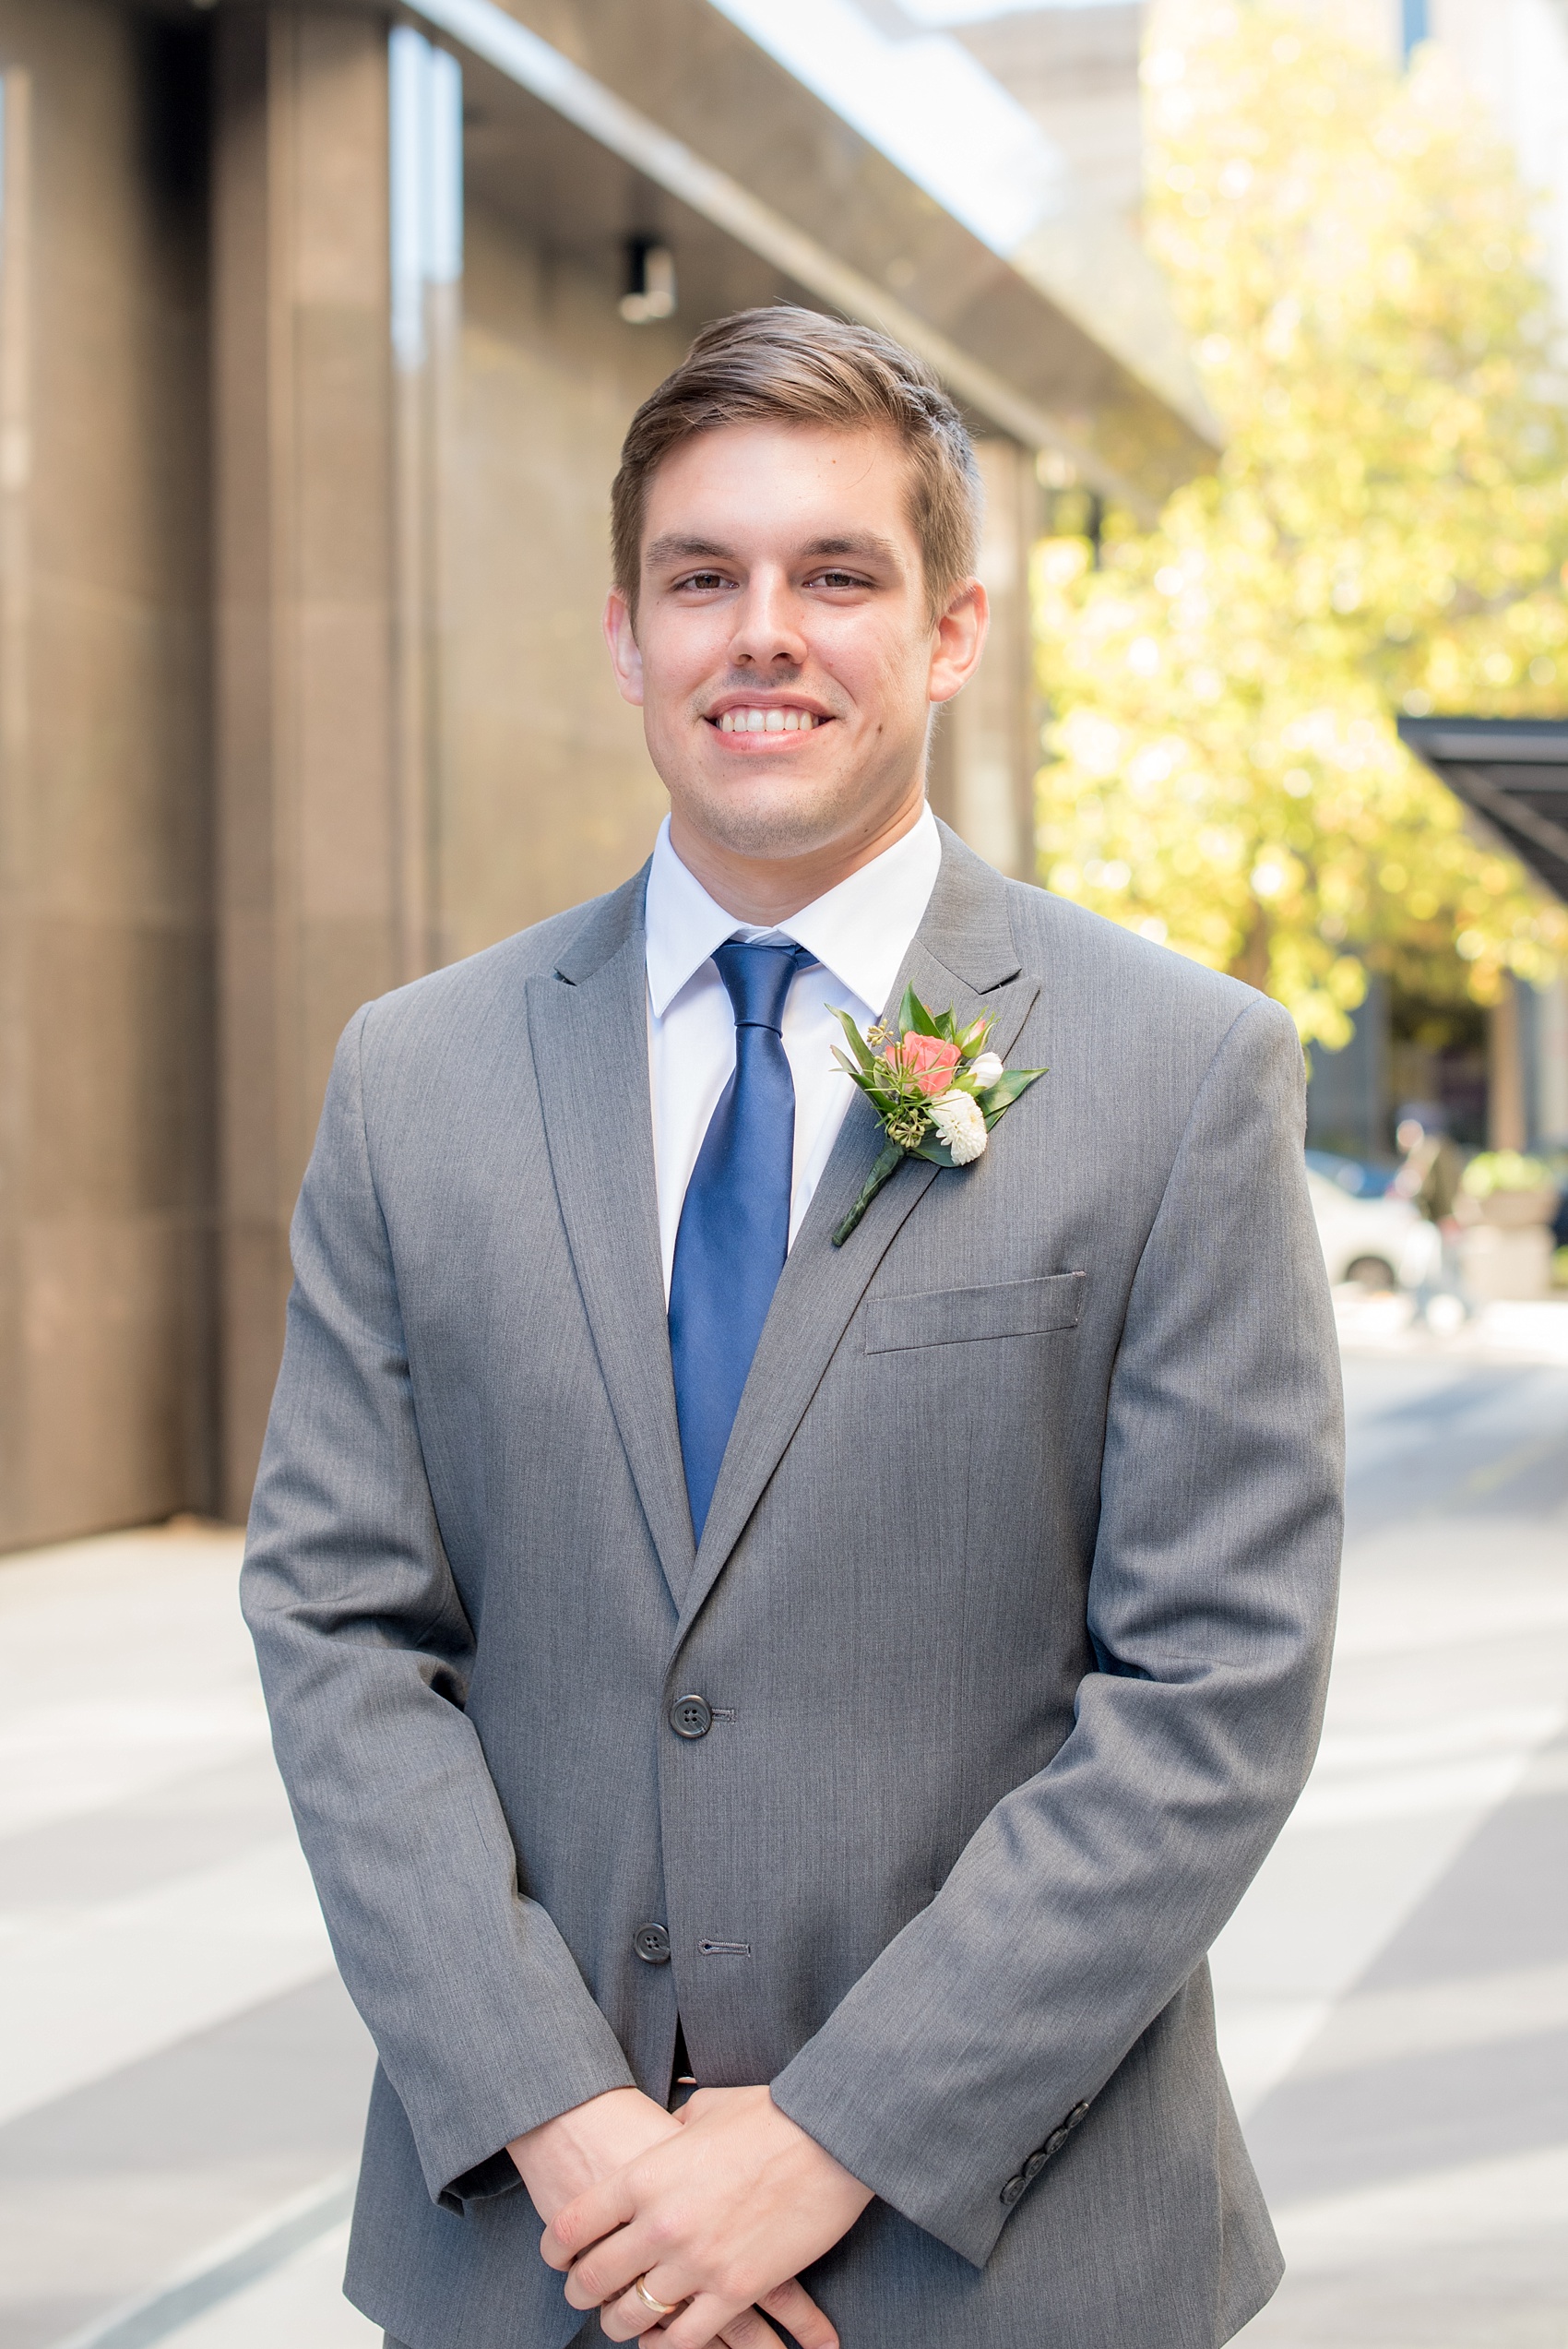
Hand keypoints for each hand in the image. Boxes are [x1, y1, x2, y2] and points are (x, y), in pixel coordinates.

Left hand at [542, 2084, 872, 2347]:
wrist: (829, 2137)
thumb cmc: (770, 2114)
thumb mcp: (706, 2110)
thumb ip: (674, 2128)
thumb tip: (666, 2129)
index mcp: (645, 2175)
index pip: (574, 2225)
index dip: (556, 2247)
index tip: (557, 2255)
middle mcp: (661, 2224)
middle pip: (593, 2277)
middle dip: (580, 2292)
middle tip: (581, 2293)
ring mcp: (697, 2261)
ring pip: (632, 2315)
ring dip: (618, 2323)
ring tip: (617, 2320)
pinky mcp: (736, 2290)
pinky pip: (684, 2337)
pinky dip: (666, 2343)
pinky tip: (662, 2338)